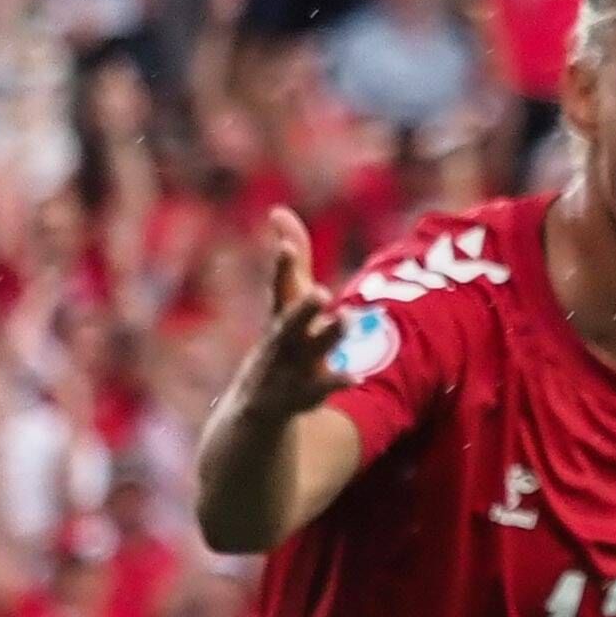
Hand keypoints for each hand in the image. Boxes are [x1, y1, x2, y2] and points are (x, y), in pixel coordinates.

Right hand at [242, 208, 342, 417]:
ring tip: (347, 318)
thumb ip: (291, 262)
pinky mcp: (305, 393)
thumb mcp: (284, 302)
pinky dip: (337, 380)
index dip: (284, 267)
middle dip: (304, 308)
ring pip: (310, 352)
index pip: (280, 288)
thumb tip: (280, 211)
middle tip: (320, 291)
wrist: (257, 405)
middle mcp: (284, 340)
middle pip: (291, 323)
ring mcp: (293, 367)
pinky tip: (357, 375)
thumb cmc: (280, 341)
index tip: (286, 245)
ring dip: (327, 336)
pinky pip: (321, 387)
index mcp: (281, 316)